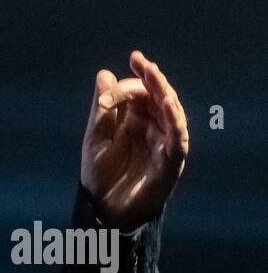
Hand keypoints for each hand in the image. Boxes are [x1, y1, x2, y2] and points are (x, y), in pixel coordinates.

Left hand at [80, 50, 188, 231]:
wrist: (104, 210)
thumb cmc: (100, 175)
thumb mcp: (95, 139)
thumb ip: (102, 110)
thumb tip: (104, 74)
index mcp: (134, 120)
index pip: (136, 93)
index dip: (124, 87)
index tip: (107, 94)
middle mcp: (153, 126)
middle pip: (157, 96)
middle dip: (150, 78)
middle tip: (141, 62)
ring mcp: (164, 142)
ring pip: (171, 111)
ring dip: (163, 92)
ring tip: (154, 75)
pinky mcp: (171, 160)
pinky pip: (177, 137)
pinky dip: (174, 120)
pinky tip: (166, 103)